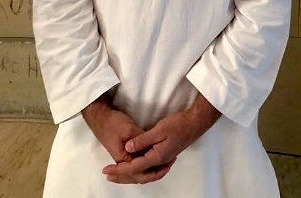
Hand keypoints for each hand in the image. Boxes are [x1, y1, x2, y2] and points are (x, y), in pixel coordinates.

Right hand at [82, 95, 173, 183]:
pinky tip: (151, 163)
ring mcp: (121, 157)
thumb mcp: (129, 130)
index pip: (140, 173)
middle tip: (167, 168)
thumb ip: (142, 141)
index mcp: (122, 158)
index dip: (154, 172)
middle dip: (154, 174)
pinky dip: (143, 166)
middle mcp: (122, 161)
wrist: (100, 116)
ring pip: (136, 171)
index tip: (167, 167)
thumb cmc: (112, 123)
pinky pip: (134, 164)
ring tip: (163, 167)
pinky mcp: (122, 152)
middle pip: (138, 176)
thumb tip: (155, 149)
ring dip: (149, 171)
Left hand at [103, 93, 219, 184]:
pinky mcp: (163, 156)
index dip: (119, 169)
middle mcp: (160, 161)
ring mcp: (162, 160)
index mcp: (158, 157)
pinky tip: (133, 167)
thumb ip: (142, 140)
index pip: (135, 167)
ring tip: (116, 174)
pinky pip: (149, 168)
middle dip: (122, 176)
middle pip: (139, 175)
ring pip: (144, 173)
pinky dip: (139, 170)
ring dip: (130, 174)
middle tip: (108, 176)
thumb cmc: (177, 125)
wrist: (193, 124)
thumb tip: (127, 149)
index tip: (107, 170)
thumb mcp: (158, 131)